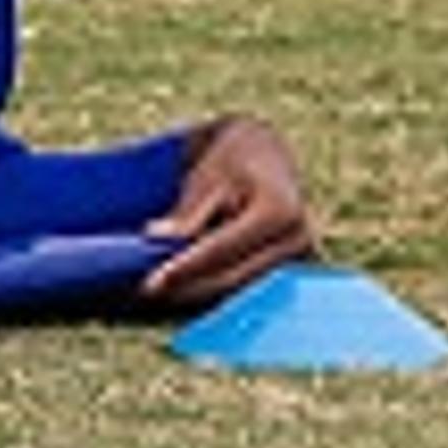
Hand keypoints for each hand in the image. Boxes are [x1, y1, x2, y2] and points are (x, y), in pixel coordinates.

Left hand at [143, 113, 315, 304]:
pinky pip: (247, 285)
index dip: (185, 267)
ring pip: (238, 287)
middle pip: (232, 277)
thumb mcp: (206, 178)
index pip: (223, 248)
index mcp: (280, 210)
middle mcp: (298, 239)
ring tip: (160, 291)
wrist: (267, 156)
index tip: (153, 282)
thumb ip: (187, 213)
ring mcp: (300, 259)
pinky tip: (184, 287)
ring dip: (199, 291)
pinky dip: (214, 285)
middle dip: (187, 287)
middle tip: (147, 291)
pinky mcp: (292, 270)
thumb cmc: (233, 162)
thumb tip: (158, 239)